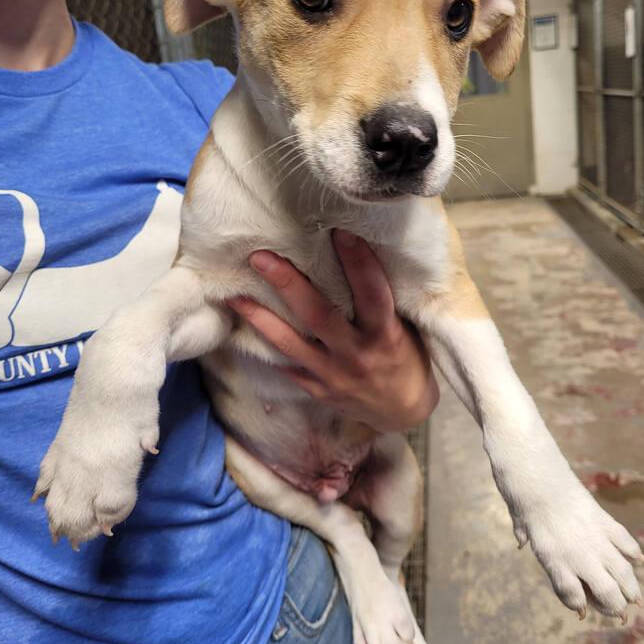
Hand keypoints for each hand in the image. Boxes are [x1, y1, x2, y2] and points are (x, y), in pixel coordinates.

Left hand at [227, 230, 438, 432]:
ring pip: (289, 344)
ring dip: (260, 317)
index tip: (339, 231)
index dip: (358, 262)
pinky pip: (287, 366)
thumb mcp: (406, 330)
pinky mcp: (318, 389)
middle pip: (318, 315)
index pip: (372, 294)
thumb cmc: (408, 360)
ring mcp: (333, 375)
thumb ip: (382, 304)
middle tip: (261, 257)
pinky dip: (265, 347)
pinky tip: (243, 328)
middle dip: (288, 284)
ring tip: (234, 294)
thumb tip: (355, 256)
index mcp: (386, 336)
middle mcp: (357, 355)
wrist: (402, 412)